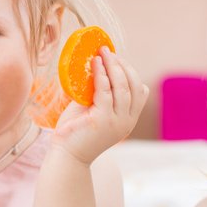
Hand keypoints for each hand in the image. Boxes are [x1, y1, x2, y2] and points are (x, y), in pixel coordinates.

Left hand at [53, 47, 148, 163]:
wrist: (66, 155)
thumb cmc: (75, 132)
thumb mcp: (93, 110)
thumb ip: (99, 94)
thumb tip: (95, 67)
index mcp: (128, 118)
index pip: (140, 90)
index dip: (130, 72)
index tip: (116, 59)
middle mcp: (128, 120)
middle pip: (134, 85)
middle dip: (123, 65)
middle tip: (108, 51)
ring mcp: (118, 121)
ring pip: (123, 86)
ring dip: (113, 66)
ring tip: (102, 53)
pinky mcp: (103, 120)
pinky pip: (105, 91)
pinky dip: (101, 75)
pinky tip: (95, 64)